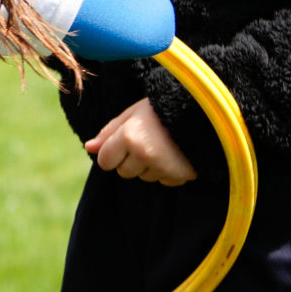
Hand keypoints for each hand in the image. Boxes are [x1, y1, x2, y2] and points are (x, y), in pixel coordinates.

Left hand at [85, 98, 199, 184]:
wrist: (201, 114)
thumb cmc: (160, 110)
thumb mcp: (132, 114)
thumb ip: (109, 132)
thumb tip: (89, 148)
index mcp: (129, 137)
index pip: (105, 161)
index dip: (111, 153)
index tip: (122, 143)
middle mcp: (144, 155)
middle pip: (123, 172)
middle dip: (129, 160)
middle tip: (146, 141)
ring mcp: (162, 168)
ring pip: (143, 177)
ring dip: (148, 166)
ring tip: (162, 146)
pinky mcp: (177, 177)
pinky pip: (162, 181)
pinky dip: (165, 172)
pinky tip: (173, 155)